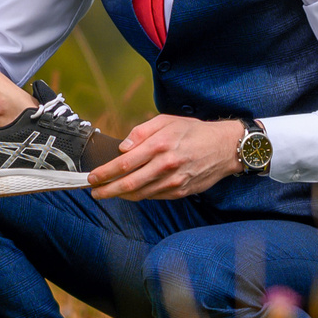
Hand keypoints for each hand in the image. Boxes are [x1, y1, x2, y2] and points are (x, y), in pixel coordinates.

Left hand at [87, 114, 243, 200]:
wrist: (224, 147)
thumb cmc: (193, 131)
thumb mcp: (166, 121)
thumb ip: (141, 132)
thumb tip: (123, 148)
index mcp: (160, 145)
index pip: (125, 164)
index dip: (105, 173)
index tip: (92, 177)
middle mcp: (166, 165)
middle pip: (129, 183)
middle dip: (107, 190)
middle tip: (94, 192)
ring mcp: (174, 181)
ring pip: (140, 194)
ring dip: (121, 195)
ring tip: (108, 193)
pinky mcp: (180, 192)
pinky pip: (154, 197)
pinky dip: (139, 196)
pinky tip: (131, 192)